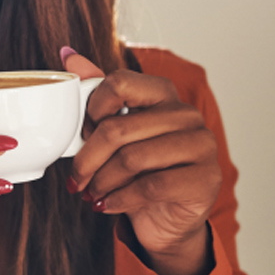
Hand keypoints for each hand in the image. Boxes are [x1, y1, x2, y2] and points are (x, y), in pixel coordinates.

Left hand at [62, 49, 219, 274]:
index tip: (83, 133)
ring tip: (92, 193)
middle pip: (118, 128)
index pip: (120, 82)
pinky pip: (150, 186)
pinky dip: (119, 199)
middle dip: (87, 159)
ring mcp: (201, 146)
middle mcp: (186, 115)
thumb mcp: (115, 133)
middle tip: (76, 178)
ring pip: (132, 159)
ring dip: (102, 182)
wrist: (164, 218)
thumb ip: (97, 95)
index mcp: (163, 95)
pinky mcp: (205, 179)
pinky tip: (108, 204)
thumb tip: (69, 56)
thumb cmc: (138, 172)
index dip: (92, 109)